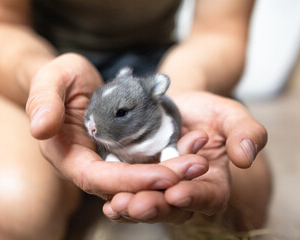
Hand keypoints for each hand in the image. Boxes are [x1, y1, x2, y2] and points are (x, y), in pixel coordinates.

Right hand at [26, 54, 208, 198]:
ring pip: (136, 179)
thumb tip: (40, 129)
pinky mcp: (120, 153)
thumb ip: (43, 101)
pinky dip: (166, 162)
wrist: (72, 80)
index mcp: (65, 155)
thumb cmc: (59, 78)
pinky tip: (189, 153)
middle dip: (159, 181)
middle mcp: (85, 165)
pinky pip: (143, 164)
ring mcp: (104, 161)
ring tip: (199, 162)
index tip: (165, 177)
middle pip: (122, 185)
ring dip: (169, 175)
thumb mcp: (51, 79)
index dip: (129, 181)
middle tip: (196, 168)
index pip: (95, 178)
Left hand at [103, 91, 266, 222]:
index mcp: (212, 180)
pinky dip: (118, 200)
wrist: (176, 104)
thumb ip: (246, 132)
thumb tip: (246, 157)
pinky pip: (129, 194)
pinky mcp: (137, 180)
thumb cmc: (205, 111)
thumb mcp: (230, 115)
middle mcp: (185, 190)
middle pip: (173, 208)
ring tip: (118, 204)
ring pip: (148, 205)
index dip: (195, 197)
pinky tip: (108, 205)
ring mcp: (159, 188)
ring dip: (132, 208)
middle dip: (155, 207)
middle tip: (138, 204)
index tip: (177, 192)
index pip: (209, 196)